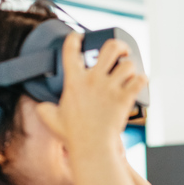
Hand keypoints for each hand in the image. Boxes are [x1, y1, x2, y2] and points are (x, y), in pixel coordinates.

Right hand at [36, 32, 146, 157]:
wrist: (92, 147)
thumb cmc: (73, 135)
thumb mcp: (51, 119)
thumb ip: (44, 108)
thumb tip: (41, 106)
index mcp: (74, 81)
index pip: (70, 50)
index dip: (74, 39)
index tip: (79, 37)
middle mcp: (93, 80)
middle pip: (110, 47)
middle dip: (118, 45)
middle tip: (121, 52)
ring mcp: (110, 88)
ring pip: (128, 64)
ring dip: (130, 67)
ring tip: (130, 72)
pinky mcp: (124, 98)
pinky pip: (139, 81)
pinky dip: (141, 80)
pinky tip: (140, 82)